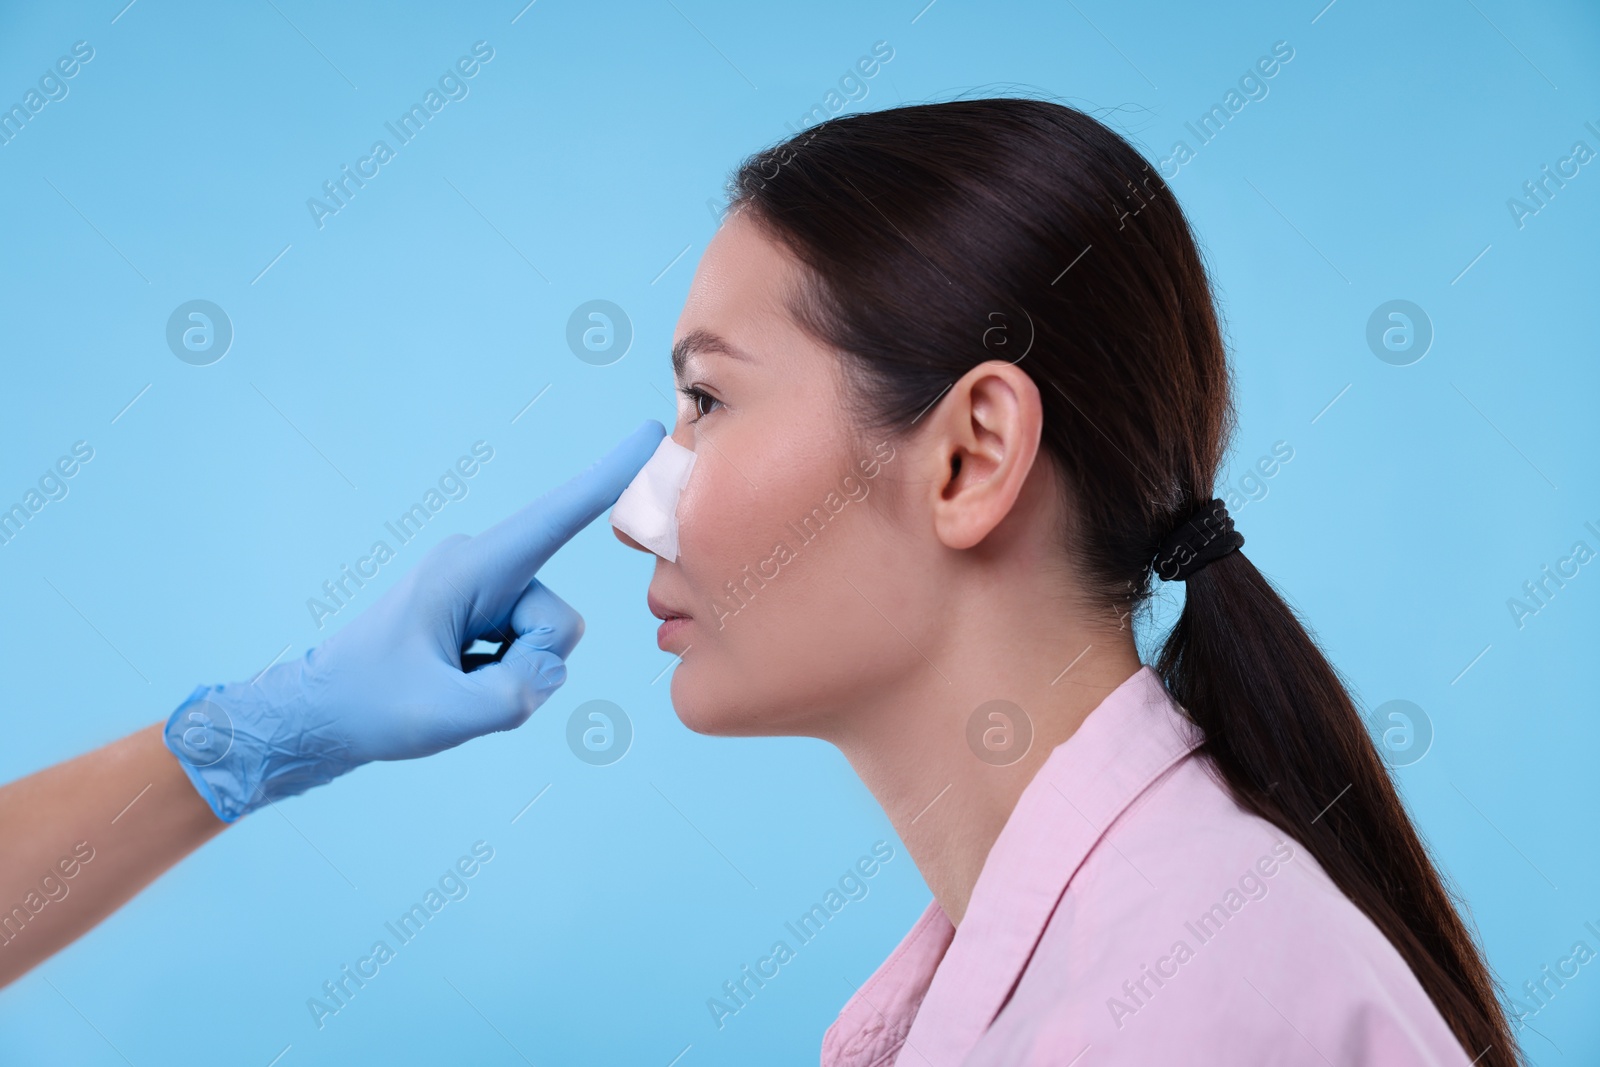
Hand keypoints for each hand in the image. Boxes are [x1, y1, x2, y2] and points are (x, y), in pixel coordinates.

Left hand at [164, 420, 666, 821]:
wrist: (319, 716)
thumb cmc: (368, 706)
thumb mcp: (438, 718)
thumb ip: (509, 699)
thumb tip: (548, 674)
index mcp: (469, 568)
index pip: (556, 517)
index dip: (610, 477)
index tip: (651, 433)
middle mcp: (483, 567)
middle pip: (558, 623)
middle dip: (530, 668)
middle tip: (462, 691)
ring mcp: (485, 590)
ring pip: (548, 643)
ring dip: (513, 678)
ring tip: (453, 689)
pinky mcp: (485, 613)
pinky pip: (530, 652)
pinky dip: (502, 679)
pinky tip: (455, 684)